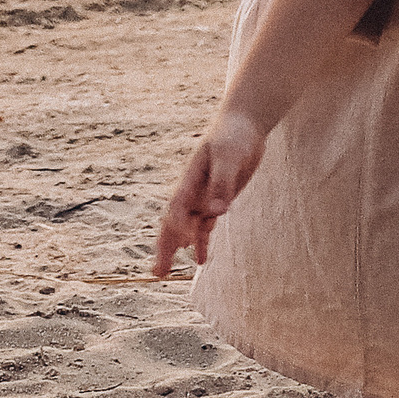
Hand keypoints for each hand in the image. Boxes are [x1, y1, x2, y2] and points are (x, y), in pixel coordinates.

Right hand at [152, 110, 265, 274]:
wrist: (243, 125)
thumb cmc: (234, 136)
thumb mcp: (229, 157)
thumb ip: (222, 184)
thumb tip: (217, 212)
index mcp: (190, 178)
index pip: (178, 207)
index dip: (180, 226)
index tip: (189, 243)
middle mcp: (192, 191)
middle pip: (172, 223)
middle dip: (164, 246)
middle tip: (156, 272)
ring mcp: (203, 196)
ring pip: (185, 227)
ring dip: (175, 248)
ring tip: (163, 272)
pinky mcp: (217, 199)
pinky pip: (204, 225)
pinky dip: (200, 241)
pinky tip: (199, 259)